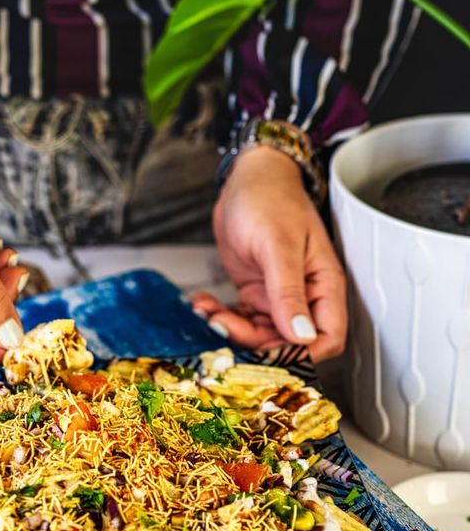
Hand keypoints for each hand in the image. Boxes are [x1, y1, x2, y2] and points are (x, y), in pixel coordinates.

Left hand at [192, 146, 346, 360]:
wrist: (247, 175)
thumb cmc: (270, 197)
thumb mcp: (278, 245)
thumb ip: (288, 291)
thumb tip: (302, 335)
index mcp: (323, 285)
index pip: (326, 339)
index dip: (301, 355)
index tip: (267, 352)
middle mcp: (304, 295)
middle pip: (288, 344)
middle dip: (254, 343)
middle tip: (222, 325)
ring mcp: (278, 296)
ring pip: (259, 336)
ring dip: (230, 330)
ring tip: (207, 312)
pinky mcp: (255, 293)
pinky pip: (241, 320)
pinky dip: (221, 318)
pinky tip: (203, 305)